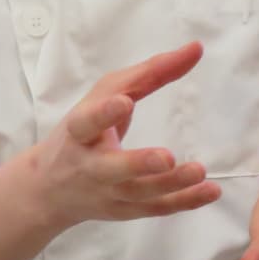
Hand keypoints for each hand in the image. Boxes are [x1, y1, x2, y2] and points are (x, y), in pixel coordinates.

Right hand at [24, 43, 218, 228]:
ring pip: (140, 193)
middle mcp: (90, 166)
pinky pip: (157, 208)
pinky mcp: (126, 210)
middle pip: (113, 168)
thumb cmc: (84, 131)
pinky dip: (185, 201)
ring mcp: (109, 193)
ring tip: (199, 170)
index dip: (104, 113)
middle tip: (166, 157)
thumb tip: (195, 49)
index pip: (88, 122)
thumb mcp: (105, 96)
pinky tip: (211, 191)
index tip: (124, 102)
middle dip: (138, 163)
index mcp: (79, 132)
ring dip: (172, 184)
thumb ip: (148, 73)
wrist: (47, 189)